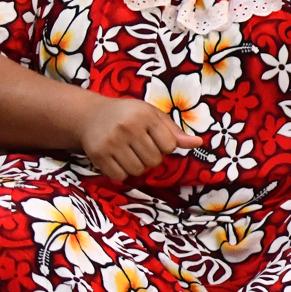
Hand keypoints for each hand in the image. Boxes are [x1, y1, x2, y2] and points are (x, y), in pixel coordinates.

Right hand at [78, 96, 202, 180]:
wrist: (91, 115)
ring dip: (137, 166)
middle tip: (140, 146)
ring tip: (129, 153)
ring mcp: (111, 142)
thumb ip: (175, 131)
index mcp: (146, 116)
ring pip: (138, 170)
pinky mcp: (98, 155)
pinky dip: (122, 172)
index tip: (154, 139)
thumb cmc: (129, 115)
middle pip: (154, 160)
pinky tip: (117, 159)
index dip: (165, 146)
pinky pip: (120, 176)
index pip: (170, 146)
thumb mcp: (153, 116)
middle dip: (151, 157)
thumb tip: (199, 143)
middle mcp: (128, 127)